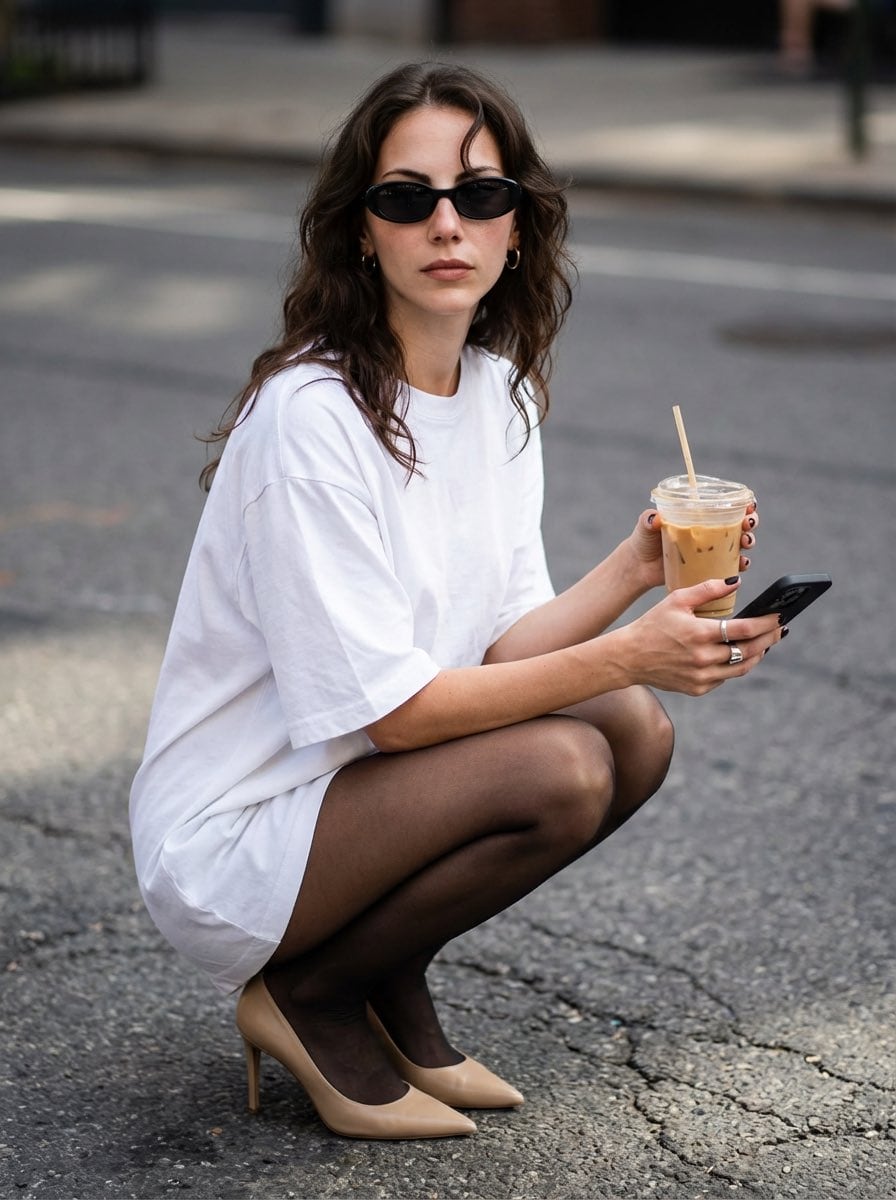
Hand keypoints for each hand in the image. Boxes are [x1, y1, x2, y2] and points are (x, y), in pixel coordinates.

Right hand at [612, 576, 783, 695]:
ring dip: (758, 655)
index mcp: (700, 634)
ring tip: (766, 643)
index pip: (744, 629)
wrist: (629, 658)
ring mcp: (702, 677)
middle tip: (780, 629)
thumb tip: (736, 582)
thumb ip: (707, 589)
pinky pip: (725, 677)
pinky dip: (736, 665)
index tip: (779, 616)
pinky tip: (740, 654)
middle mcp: (703, 658)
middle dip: (769, 638)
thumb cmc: (652, 624)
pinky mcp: (698, 688)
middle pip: (749, 650)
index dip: (766, 623)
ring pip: (742, 668)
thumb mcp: (676, 600)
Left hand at [627, 501, 759, 591]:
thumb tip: (655, 518)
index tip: (749, 506)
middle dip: (750, 523)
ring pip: (739, 544)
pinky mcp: (708, 568)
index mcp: (699, 515)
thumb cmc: (644, 540)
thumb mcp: (646, 526)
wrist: (639, 566)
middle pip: (740, 523)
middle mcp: (709, 531)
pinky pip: (730, 566)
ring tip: (745, 544)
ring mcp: (710, 550)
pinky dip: (739, 565)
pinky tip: (741, 564)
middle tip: (747, 525)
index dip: (743, 504)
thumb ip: (649, 519)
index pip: (726, 505)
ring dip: (748, 542)